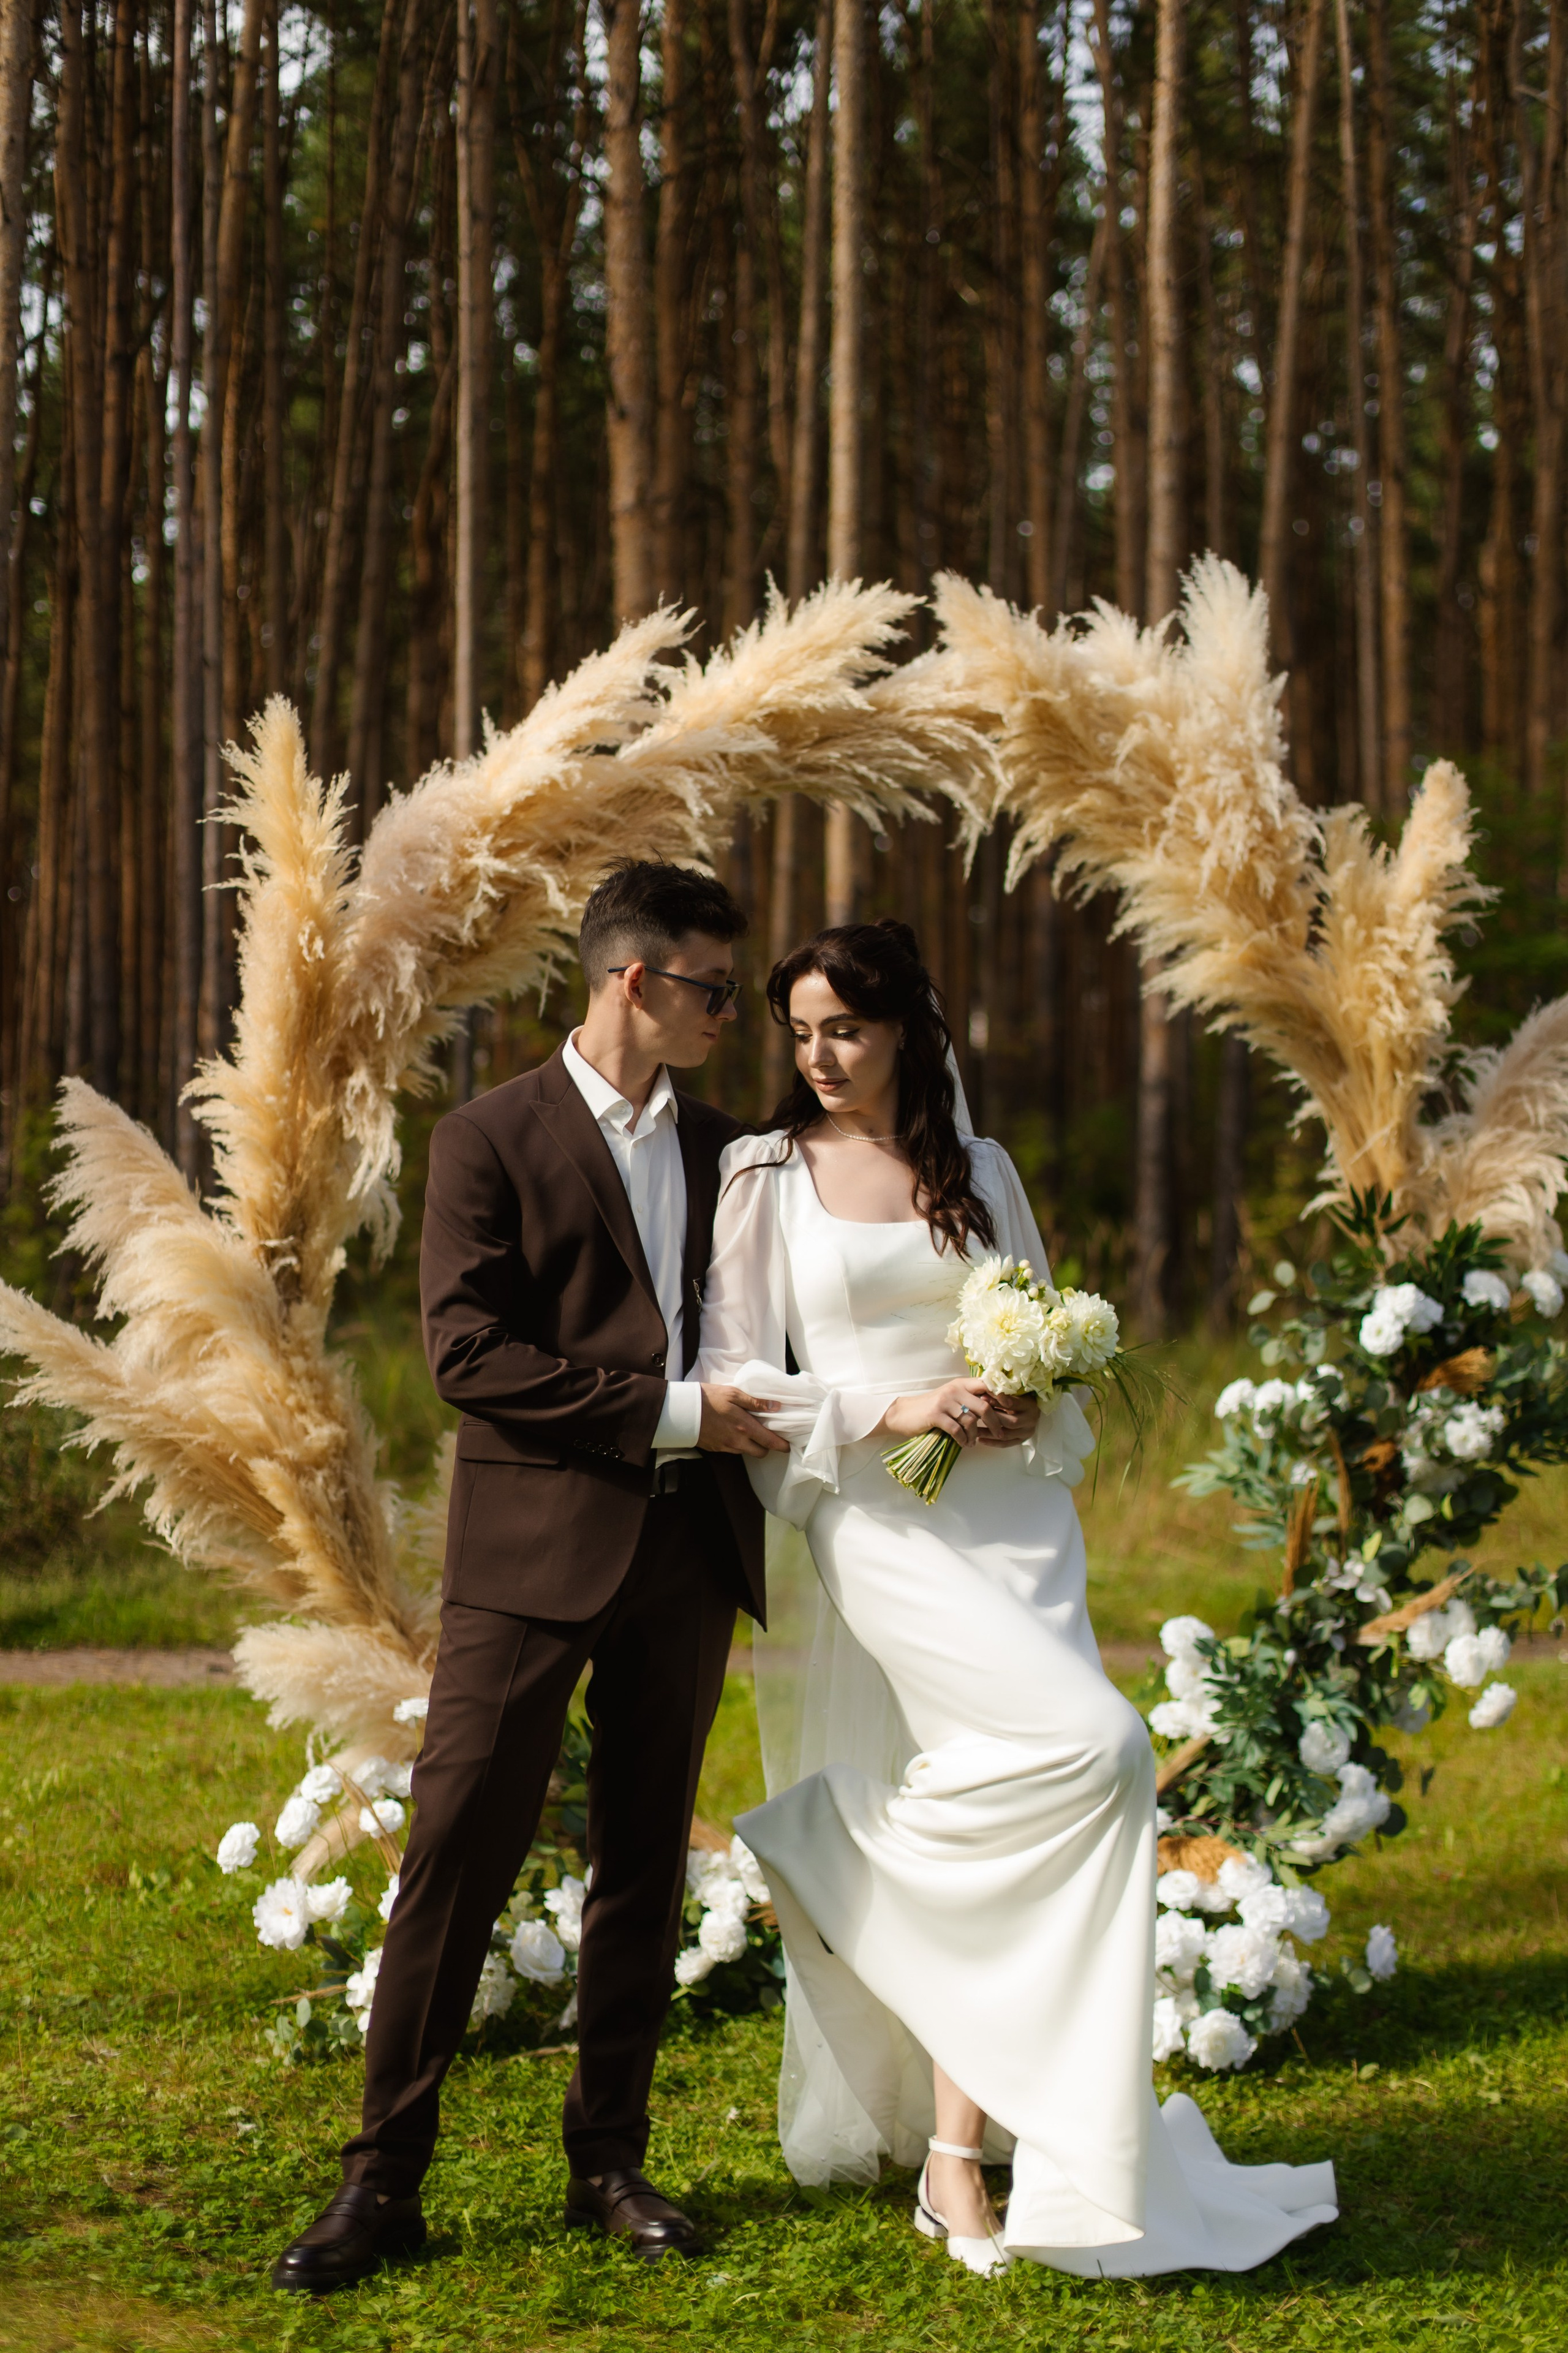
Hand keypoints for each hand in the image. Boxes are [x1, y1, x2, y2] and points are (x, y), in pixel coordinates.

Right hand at [698, 1384, 789, 1456]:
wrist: (682, 1410)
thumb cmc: (708, 1398)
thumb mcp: (733, 1393)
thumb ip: (756, 1402)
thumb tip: (776, 1407)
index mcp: (744, 1427)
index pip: (769, 1442)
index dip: (781, 1445)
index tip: (787, 1445)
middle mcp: (737, 1441)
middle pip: (761, 1452)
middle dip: (767, 1447)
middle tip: (768, 1436)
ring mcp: (726, 1447)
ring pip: (747, 1452)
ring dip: (752, 1445)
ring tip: (750, 1431)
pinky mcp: (716, 1449)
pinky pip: (733, 1450)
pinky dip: (738, 1444)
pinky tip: (734, 1432)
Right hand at [880, 1378, 1033, 1447]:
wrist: (904, 1413)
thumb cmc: (931, 1408)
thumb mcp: (952, 1398)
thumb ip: (969, 1400)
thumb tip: (994, 1409)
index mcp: (961, 1383)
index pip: (987, 1385)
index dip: (1001, 1398)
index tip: (1009, 1412)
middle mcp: (954, 1389)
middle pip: (984, 1406)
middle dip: (995, 1424)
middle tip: (1000, 1434)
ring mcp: (945, 1401)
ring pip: (971, 1420)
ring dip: (975, 1435)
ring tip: (974, 1442)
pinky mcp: (936, 1415)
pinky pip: (957, 1429)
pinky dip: (963, 1439)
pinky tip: (964, 1444)